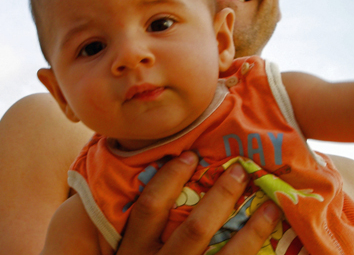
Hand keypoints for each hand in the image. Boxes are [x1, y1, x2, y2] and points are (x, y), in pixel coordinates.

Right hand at [116, 151, 281, 254]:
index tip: (191, 155)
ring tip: (270, 206)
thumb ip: (144, 228)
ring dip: (251, 231)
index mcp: (134, 250)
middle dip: (220, 196)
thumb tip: (171, 186)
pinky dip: (252, 253)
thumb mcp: (132, 252)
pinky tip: (270, 239)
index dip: (170, 178)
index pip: (150, 206)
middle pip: (194, 228)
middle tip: (240, 170)